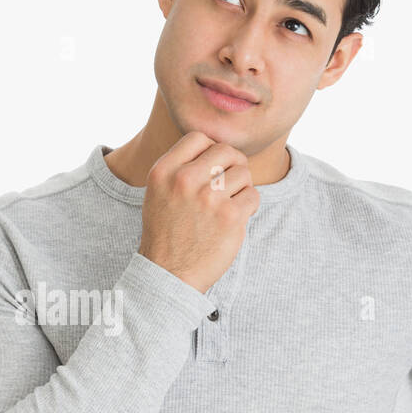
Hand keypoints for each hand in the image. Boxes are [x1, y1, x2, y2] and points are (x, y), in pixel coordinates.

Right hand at [138, 130, 259, 292]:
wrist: (168, 275)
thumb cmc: (167, 233)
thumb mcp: (158, 193)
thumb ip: (180, 167)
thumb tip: (214, 146)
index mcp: (163, 172)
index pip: (198, 138)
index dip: (210, 149)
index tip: (211, 167)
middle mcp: (184, 181)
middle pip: (225, 151)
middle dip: (233, 165)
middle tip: (230, 184)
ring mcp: (208, 198)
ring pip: (243, 172)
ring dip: (242, 188)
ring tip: (229, 205)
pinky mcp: (230, 217)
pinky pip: (253, 196)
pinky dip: (249, 207)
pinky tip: (235, 219)